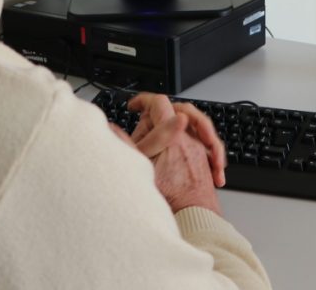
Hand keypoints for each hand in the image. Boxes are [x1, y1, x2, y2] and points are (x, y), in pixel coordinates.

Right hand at [126, 93, 226, 213]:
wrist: (197, 214)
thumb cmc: (172, 197)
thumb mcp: (140, 168)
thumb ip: (125, 144)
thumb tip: (111, 130)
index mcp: (173, 134)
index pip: (159, 103)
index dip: (143, 100)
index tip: (134, 107)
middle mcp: (189, 136)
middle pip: (176, 109)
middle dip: (158, 116)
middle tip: (145, 126)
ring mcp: (199, 146)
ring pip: (187, 123)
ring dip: (170, 129)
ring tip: (156, 145)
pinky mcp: (204, 158)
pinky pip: (197, 139)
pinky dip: (182, 142)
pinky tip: (171, 154)